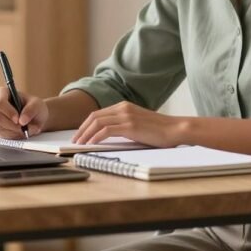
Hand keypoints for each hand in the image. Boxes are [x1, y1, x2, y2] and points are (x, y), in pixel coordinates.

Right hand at [0, 87, 47, 138]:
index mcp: (2, 93)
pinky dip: (13, 135)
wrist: (35, 117)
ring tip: (26, 129)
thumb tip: (22, 121)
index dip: (8, 112)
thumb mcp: (37, 105)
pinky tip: (21, 132)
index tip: (18, 119)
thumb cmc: (34, 107)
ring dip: (14, 131)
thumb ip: (31, 110)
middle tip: (24, 127)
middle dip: (12, 125)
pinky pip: (1, 135)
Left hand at [73, 101, 187, 147]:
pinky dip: (95, 137)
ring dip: (85, 134)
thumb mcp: (138, 124)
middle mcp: (123, 108)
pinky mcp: (130, 126)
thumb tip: (108, 135)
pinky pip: (106, 131)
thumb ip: (124, 125)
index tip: (80, 134)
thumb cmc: (159, 131)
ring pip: (97, 123)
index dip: (86, 124)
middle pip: (94, 116)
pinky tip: (91, 144)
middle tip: (75, 140)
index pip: (98, 113)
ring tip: (79, 144)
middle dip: (82, 129)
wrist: (175, 129)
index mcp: (124, 106)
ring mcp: (126, 116)